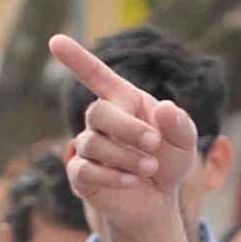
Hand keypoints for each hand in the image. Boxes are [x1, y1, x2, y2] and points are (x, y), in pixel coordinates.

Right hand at [49, 34, 198, 241]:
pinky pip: (85, 170)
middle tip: (154, 144)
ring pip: (94, 144)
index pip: (96, 75)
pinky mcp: (80, 175)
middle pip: (98, 111)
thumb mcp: (184, 143)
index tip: (56, 40)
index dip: (77, 58)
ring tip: (150, 168)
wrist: (158, 201)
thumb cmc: (168, 162)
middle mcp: (101, 120)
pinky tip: (132, 181)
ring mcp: (87, 147)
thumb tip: (164, 108)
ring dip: (127, 157)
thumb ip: (180, 125)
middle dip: (128, 128)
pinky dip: (112, 176)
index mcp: (124, 101)